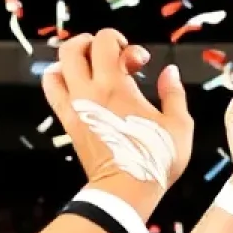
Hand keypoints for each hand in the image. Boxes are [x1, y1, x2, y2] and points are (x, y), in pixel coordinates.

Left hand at [42, 30, 192, 208]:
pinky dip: (60, 81)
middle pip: (74, 48)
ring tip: (89, 67)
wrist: (126, 191)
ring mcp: (74, 107)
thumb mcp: (179, 125)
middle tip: (111, 55)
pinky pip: (53, 91)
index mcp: (115, 85)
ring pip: (56, 67)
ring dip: (72, 61)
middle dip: (93, 43)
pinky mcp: (68, 122)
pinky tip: (78, 87)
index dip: (123, 42)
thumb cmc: (155, 159)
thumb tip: (170, 72)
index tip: (140, 61)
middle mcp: (88, 91)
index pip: (105, 41)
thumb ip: (174, 93)